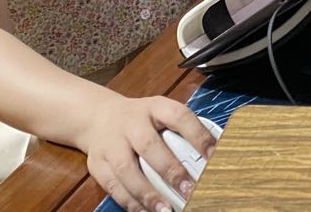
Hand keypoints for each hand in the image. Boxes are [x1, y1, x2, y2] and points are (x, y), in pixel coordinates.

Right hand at [81, 92, 216, 211]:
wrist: (100, 117)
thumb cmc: (142, 122)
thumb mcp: (161, 115)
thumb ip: (182, 133)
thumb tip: (212, 159)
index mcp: (155, 108)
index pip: (179, 116)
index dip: (198, 135)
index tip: (213, 157)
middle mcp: (131, 123)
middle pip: (149, 145)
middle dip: (170, 171)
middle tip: (189, 191)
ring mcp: (111, 143)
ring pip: (127, 169)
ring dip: (147, 193)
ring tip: (166, 210)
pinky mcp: (97, 163)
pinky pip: (113, 186)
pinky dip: (130, 202)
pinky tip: (146, 211)